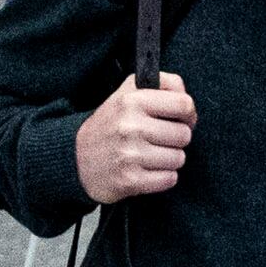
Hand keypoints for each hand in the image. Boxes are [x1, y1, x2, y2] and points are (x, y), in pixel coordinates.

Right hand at [76, 74, 195, 204]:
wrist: (76, 158)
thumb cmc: (109, 126)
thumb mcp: (127, 94)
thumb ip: (160, 86)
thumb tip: (188, 102)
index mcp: (132, 100)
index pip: (183, 104)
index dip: (188, 114)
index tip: (182, 119)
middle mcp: (130, 125)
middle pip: (184, 134)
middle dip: (177, 139)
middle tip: (160, 140)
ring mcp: (130, 154)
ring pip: (179, 158)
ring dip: (170, 160)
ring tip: (152, 155)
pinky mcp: (130, 180)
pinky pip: (169, 179)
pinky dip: (163, 177)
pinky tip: (148, 170)